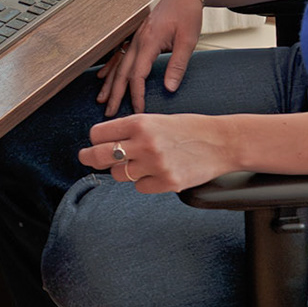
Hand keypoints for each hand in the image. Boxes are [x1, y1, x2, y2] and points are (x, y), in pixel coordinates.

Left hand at [78, 113, 238, 194]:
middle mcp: (144, 143)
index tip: (95, 141)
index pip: (99, 133)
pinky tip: (159, 172)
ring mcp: (155, 165)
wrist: (222, 142)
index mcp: (141, 123)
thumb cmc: (190, 128)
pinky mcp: (166, 182)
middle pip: (99, 156)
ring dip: (125, 170)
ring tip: (143, 162)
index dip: (95, 138)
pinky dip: (145, 182)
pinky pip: (140, 187)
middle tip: (85, 157)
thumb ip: (133, 130)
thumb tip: (105, 142)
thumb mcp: (158, 120)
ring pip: (119, 174)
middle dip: (88, 157)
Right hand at [96, 0, 205, 115]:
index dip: (136, 94)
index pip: (138, 74)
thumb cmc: (187, 14)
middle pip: (122, 72)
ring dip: (109, 84)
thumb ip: (177, 65)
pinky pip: (120, 55)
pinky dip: (111, 68)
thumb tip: (169, 88)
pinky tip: (103, 77)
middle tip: (110, 113)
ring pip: (118, 65)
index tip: (138, 109)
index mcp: (149, 41)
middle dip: (115, 94)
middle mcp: (137, 40)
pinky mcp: (137, 36)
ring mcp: (135, 38)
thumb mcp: (188, 40)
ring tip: (102, 100)